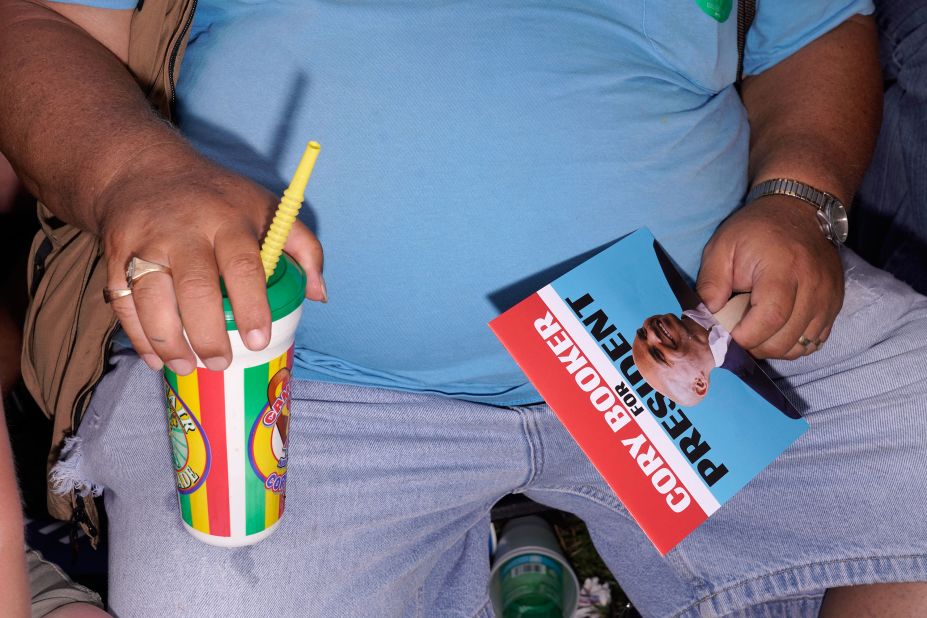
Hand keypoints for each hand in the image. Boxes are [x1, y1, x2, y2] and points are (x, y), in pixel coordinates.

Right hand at [99, 146, 324, 373]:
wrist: (141, 171)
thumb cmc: (217, 199)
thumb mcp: (265, 206)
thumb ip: (302, 246)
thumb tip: (318, 293)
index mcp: (227, 219)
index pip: (242, 264)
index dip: (252, 305)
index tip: (258, 339)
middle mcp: (183, 231)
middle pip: (194, 287)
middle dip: (208, 333)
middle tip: (221, 362)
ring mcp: (144, 244)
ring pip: (150, 298)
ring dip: (168, 341)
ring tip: (186, 367)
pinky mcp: (115, 257)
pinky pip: (123, 303)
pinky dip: (138, 337)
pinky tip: (158, 360)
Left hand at [696, 195, 843, 359]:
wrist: (799, 210)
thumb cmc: (756, 229)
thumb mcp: (722, 247)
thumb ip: (710, 284)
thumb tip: (706, 319)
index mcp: (782, 269)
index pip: (769, 319)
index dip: (745, 337)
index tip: (726, 337)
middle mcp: (813, 286)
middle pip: (785, 339)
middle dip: (756, 346)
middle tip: (737, 335)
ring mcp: (829, 297)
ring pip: (801, 346)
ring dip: (774, 348)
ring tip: (756, 331)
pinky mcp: (835, 303)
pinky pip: (815, 340)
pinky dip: (793, 344)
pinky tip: (776, 330)